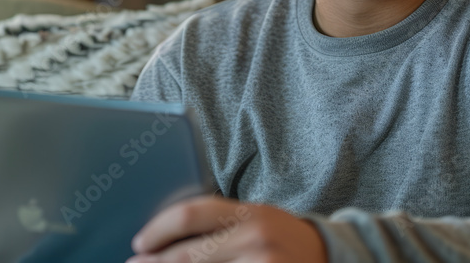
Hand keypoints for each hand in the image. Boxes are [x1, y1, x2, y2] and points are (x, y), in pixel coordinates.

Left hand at [126, 195, 326, 262]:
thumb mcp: (254, 220)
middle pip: (187, 255)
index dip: (157, 230)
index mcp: (248, 213)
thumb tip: (161, 240)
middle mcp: (255, 238)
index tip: (139, 243)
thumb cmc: (280, 240)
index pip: (189, 215)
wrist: (330, 257)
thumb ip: (217, 225)